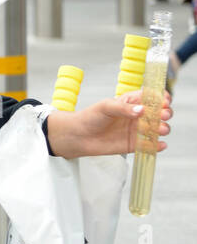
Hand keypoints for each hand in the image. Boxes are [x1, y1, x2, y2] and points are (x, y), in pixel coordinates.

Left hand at [44, 91, 172, 159]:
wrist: (78, 136)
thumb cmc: (90, 117)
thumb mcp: (106, 107)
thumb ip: (123, 108)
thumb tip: (142, 110)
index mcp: (132, 102)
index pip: (153, 97)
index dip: (162, 98)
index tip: (164, 101)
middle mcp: (139, 115)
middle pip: (161, 113)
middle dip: (166, 113)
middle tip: (162, 116)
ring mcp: (138, 130)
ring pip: (159, 129)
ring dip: (163, 129)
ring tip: (159, 129)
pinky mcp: (136, 144)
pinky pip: (151, 146)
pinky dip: (158, 146)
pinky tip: (160, 145)